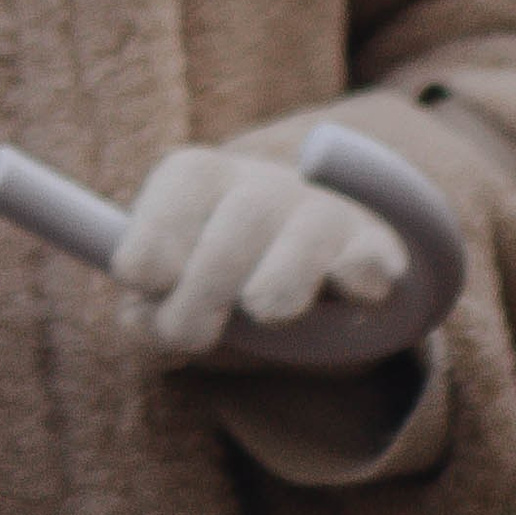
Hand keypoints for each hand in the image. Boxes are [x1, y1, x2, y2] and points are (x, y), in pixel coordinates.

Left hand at [111, 146, 405, 359]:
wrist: (313, 279)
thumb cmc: (222, 284)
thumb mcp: (176, 295)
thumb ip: (147, 311)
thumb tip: (141, 316)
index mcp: (203, 179)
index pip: (180, 183)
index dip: (155, 242)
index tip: (147, 283)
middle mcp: (264, 183)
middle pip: (244, 217)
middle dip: (208, 288)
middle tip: (193, 335)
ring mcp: (325, 214)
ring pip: (306, 240)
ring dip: (278, 286)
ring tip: (264, 311)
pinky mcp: (374, 253)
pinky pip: (370, 262)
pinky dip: (359, 278)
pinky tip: (350, 299)